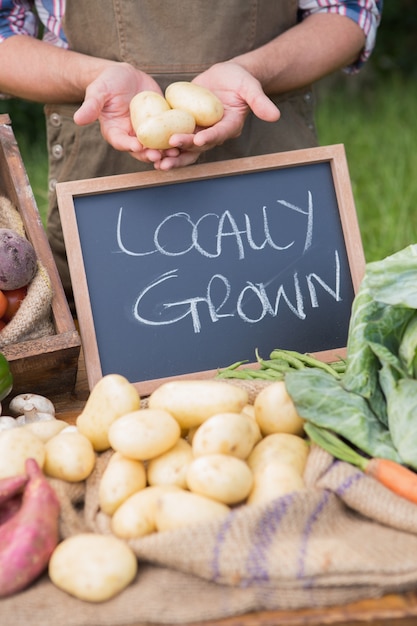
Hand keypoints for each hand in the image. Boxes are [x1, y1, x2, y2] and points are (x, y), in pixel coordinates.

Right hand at [73, 63, 180, 162]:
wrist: (124, 76)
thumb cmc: (107, 83)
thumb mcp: (98, 92)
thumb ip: (91, 106)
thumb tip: (78, 119)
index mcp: (115, 133)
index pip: (122, 143)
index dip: (130, 146)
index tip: (138, 146)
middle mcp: (132, 137)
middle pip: (142, 151)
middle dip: (152, 155)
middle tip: (161, 156)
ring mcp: (148, 133)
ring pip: (158, 147)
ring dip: (166, 152)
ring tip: (176, 152)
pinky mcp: (161, 126)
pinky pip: (169, 134)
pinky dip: (177, 139)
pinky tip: (187, 139)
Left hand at [154, 61, 279, 169]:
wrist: (227, 76)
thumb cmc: (241, 80)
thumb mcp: (251, 88)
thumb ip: (260, 102)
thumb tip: (275, 116)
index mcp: (228, 127)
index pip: (218, 134)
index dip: (209, 138)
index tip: (199, 139)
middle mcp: (212, 133)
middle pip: (197, 147)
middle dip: (183, 151)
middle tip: (168, 154)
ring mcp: (198, 130)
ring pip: (184, 146)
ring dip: (170, 154)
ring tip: (156, 160)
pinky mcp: (186, 124)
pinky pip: (173, 133)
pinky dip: (162, 141)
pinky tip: (147, 145)